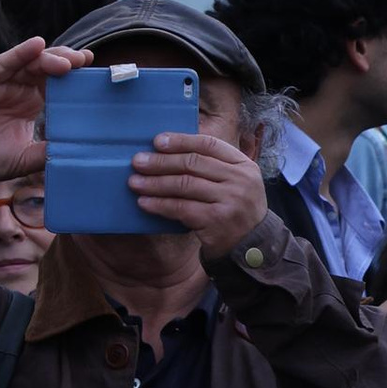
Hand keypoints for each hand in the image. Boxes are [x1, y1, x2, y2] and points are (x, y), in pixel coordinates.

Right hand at [0, 38, 89, 190]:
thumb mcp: (25, 158)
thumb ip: (49, 152)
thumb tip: (80, 152)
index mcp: (31, 104)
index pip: (58, 85)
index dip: (76, 78)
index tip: (96, 75)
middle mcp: (19, 89)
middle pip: (48, 68)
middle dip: (69, 62)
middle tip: (87, 61)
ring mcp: (2, 82)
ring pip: (30, 62)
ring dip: (50, 57)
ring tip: (69, 60)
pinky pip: (5, 62)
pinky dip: (20, 53)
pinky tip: (36, 45)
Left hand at [131, 130, 268, 255]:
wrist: (252, 246)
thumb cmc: (234, 208)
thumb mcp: (234, 182)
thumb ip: (212, 166)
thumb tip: (167, 151)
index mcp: (243, 165)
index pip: (208, 144)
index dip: (181, 141)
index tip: (157, 141)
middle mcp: (240, 180)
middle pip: (193, 163)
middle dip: (161, 162)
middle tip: (137, 161)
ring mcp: (230, 200)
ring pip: (184, 185)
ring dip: (155, 183)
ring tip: (134, 182)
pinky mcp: (217, 221)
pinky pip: (181, 208)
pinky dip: (160, 204)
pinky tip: (144, 203)